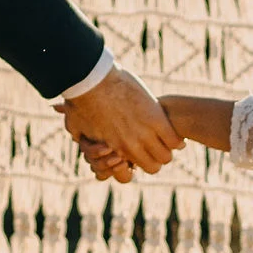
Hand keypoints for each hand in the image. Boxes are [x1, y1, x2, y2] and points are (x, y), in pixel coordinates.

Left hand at [60, 66, 181, 179]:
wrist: (91, 81)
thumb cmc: (81, 100)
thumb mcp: (76, 123)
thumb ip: (81, 135)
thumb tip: (78, 138)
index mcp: (113, 149)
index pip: (130, 172)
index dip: (136, 163)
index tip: (137, 153)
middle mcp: (130, 146)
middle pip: (154, 167)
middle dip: (154, 158)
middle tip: (153, 146)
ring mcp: (144, 133)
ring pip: (166, 156)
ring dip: (166, 148)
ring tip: (163, 137)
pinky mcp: (156, 118)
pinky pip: (174, 139)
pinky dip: (176, 138)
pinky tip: (171, 129)